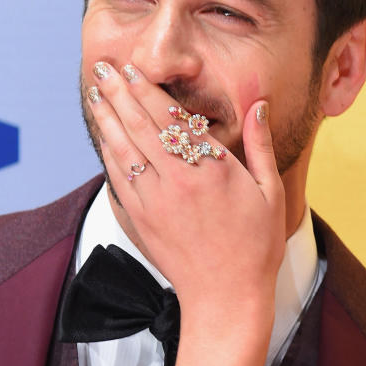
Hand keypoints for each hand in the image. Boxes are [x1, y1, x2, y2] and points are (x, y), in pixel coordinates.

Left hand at [89, 61, 284, 325]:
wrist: (226, 298)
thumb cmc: (255, 248)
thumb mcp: (270, 193)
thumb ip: (261, 145)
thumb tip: (259, 104)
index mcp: (212, 169)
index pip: (172, 117)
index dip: (149, 89)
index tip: (135, 69)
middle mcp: (179, 180)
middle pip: (140, 125)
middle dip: (119, 92)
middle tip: (104, 67)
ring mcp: (155, 201)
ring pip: (123, 148)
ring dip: (106, 117)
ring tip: (95, 92)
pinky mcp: (141, 220)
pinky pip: (118, 178)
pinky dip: (108, 153)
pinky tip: (103, 136)